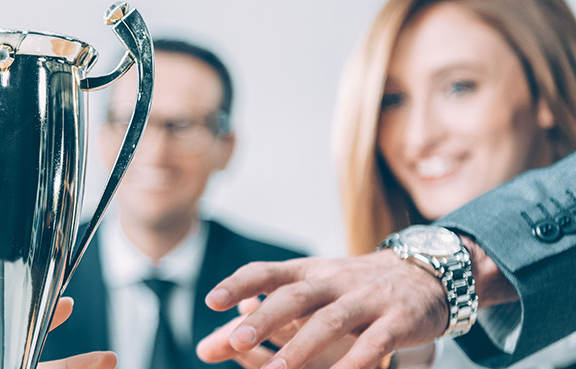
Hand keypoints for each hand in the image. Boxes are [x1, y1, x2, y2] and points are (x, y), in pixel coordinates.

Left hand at [196, 252, 447, 367]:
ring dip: (301, 347)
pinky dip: (355, 363)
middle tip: (236, 341)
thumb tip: (204, 349)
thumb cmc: (350, 290)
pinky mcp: (398, 320)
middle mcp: (334, 281)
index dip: (239, 284)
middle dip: (265, 319)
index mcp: (308, 273)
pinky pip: (375, 343)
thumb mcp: (306, 297)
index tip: (211, 302)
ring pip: (331, 321)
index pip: (268, 272)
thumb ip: (256, 324)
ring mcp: (367, 299)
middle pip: (296, 297)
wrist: (428, 274)